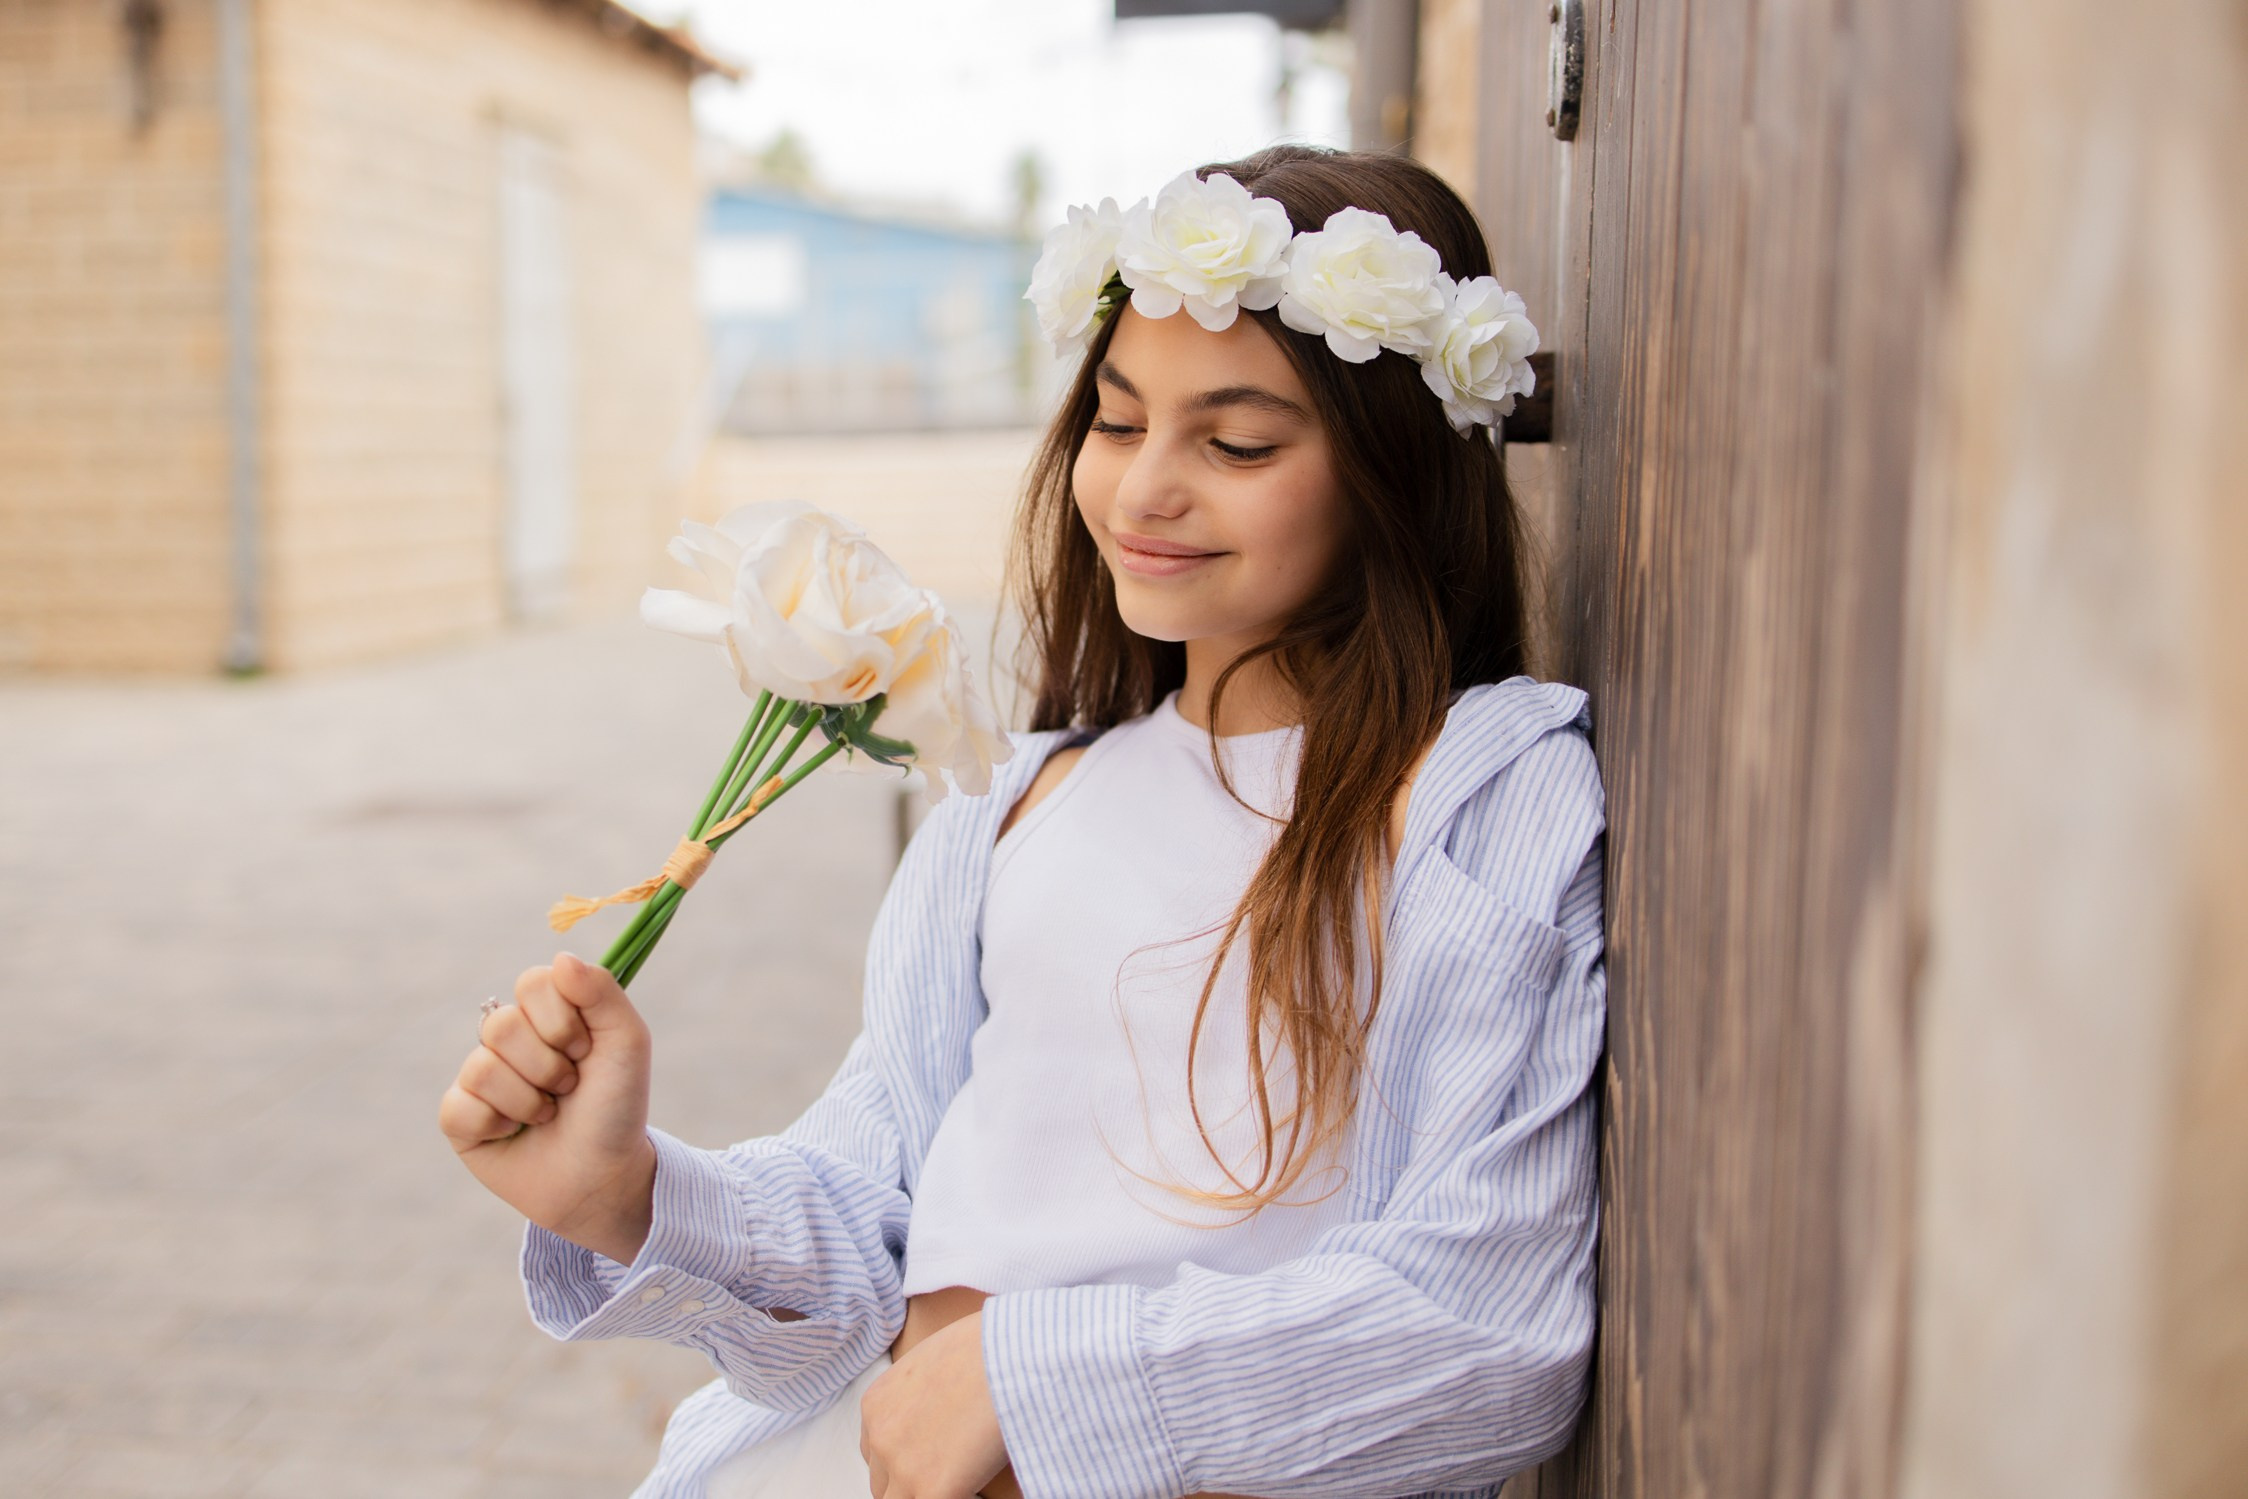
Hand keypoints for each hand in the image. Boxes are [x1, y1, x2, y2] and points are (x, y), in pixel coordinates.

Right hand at [437, 952, 657, 1263]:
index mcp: (548, 1012)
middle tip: (568, 1088)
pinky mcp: (459, 1118)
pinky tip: (514, 1134)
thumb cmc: (617, 1106)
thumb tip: (561, 957)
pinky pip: (459, 1106)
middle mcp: (509, 1038)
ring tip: (547, 1114)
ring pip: (482, 1068)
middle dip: (548, 1066)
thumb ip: (602, 992)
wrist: (603, 1175)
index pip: (532, 983)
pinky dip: (496, 1125)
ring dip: (528, 1100)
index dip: (561, 1020)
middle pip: (503, 1025)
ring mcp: (480, 1076)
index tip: (585, 1049)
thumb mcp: (627, 1044)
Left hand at [859, 1310, 1008, 1498]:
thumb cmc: (988, 1345)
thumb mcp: (935, 1360)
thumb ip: (922, 1393)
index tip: (931, 1456)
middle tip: (948, 1470)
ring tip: (964, 1481)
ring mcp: (904, 1467)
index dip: (904, 1457)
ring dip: (928, 1493)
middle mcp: (881, 1436)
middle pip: (883, 1482)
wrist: (1010, 1353)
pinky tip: (980, 1491)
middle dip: (912, 1480)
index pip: (875, 1450)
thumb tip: (940, 1411)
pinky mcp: (934, 1488)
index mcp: (877, 1404)